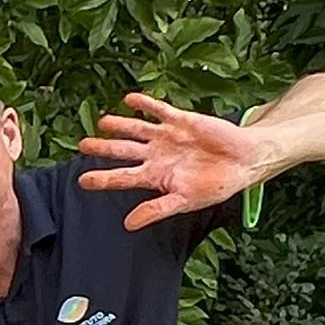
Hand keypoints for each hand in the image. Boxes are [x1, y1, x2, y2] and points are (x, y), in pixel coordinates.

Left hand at [76, 93, 273, 231]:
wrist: (242, 162)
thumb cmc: (215, 185)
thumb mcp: (184, 202)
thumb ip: (156, 211)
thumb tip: (128, 225)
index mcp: (154, 177)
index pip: (122, 178)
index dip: (102, 179)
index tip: (82, 181)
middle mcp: (156, 155)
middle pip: (123, 151)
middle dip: (102, 148)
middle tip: (82, 145)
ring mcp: (167, 137)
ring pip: (136, 129)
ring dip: (119, 124)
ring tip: (102, 121)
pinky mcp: (181, 120)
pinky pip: (159, 110)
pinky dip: (145, 104)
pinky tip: (129, 99)